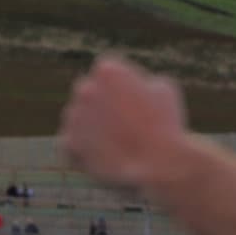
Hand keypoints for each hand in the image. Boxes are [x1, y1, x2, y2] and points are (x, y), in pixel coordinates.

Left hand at [59, 54, 189, 188]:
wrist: (158, 164)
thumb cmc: (166, 126)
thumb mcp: (164, 92)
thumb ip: (144, 83)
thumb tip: (140, 86)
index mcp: (108, 71)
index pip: (107, 75)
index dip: (123, 91)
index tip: (136, 106)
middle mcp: (85, 88)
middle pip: (89, 96)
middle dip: (102, 108)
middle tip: (125, 127)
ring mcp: (73, 116)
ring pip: (80, 120)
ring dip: (92, 129)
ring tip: (119, 147)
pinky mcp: (69, 143)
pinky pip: (72, 145)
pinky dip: (84, 151)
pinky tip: (105, 158)